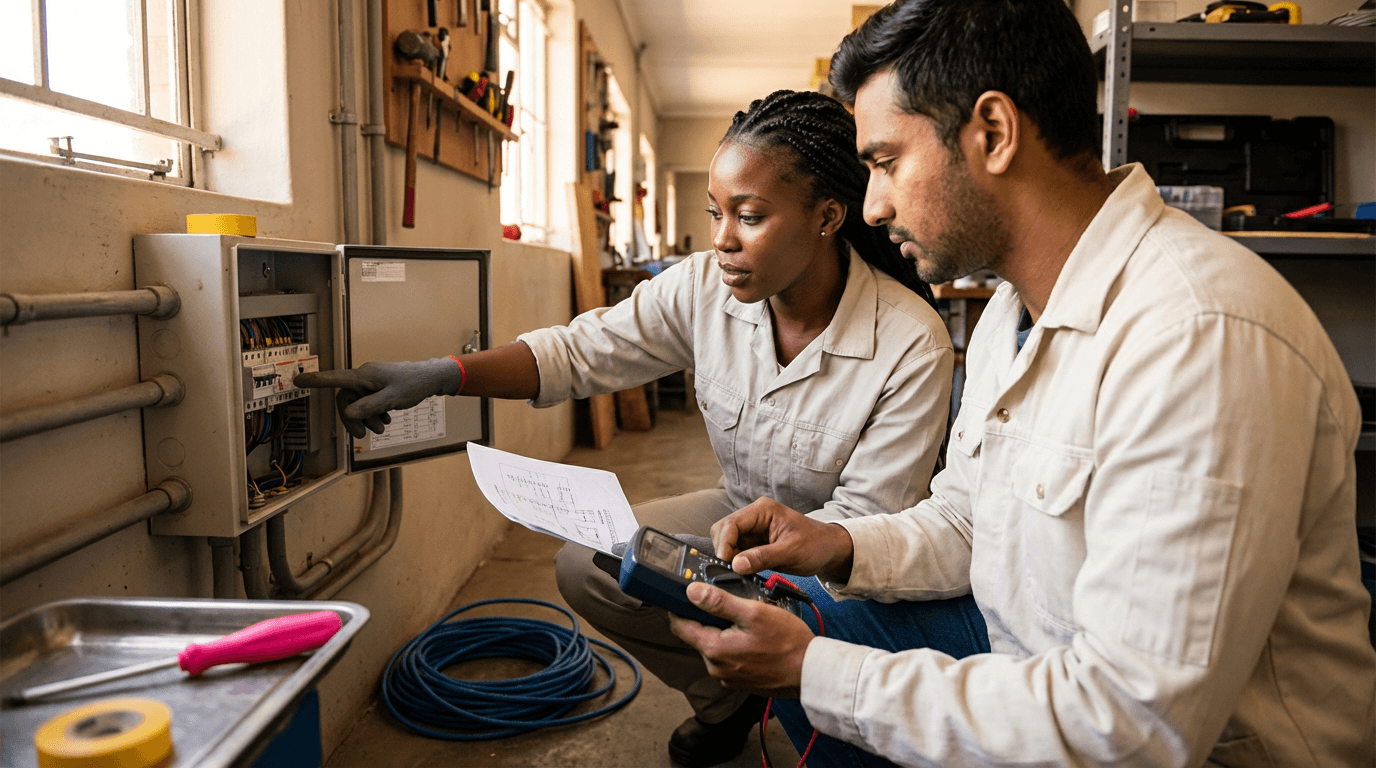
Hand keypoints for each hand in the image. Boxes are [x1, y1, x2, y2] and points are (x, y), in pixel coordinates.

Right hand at [293, 357, 463, 438]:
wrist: (430, 379)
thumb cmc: (413, 385)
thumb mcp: (391, 399)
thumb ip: (369, 407)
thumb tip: (348, 413)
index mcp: (364, 376)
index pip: (335, 378)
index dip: (316, 380)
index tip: (297, 380)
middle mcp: (364, 377)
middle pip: (346, 400)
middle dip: (353, 419)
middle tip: (363, 435)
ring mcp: (371, 383)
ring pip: (358, 404)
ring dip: (367, 419)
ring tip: (384, 426)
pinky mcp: (378, 388)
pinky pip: (367, 403)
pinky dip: (374, 414)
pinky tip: (386, 420)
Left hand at [668, 582, 813, 698]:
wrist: (810, 672)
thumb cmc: (787, 642)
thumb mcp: (753, 613)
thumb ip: (719, 603)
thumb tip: (691, 592)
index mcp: (714, 650)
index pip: (680, 627)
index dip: (680, 608)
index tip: (686, 594)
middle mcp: (716, 668)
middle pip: (698, 636)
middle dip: (707, 619)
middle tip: (729, 603)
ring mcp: (728, 678)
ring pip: (714, 647)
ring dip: (723, 632)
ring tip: (746, 621)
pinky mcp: (740, 682)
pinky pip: (728, 659)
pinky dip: (735, 646)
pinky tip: (754, 639)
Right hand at [711, 498, 854, 581]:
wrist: (830, 550)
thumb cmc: (816, 545)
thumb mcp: (791, 552)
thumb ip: (762, 557)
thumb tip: (735, 564)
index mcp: (762, 510)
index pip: (731, 523)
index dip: (724, 544)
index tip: (726, 563)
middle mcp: (754, 517)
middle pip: (724, 531)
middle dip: (724, 550)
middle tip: (731, 570)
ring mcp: (753, 530)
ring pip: (727, 543)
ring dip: (729, 558)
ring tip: (739, 572)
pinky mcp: (754, 544)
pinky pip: (737, 552)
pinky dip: (736, 563)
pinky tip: (744, 572)